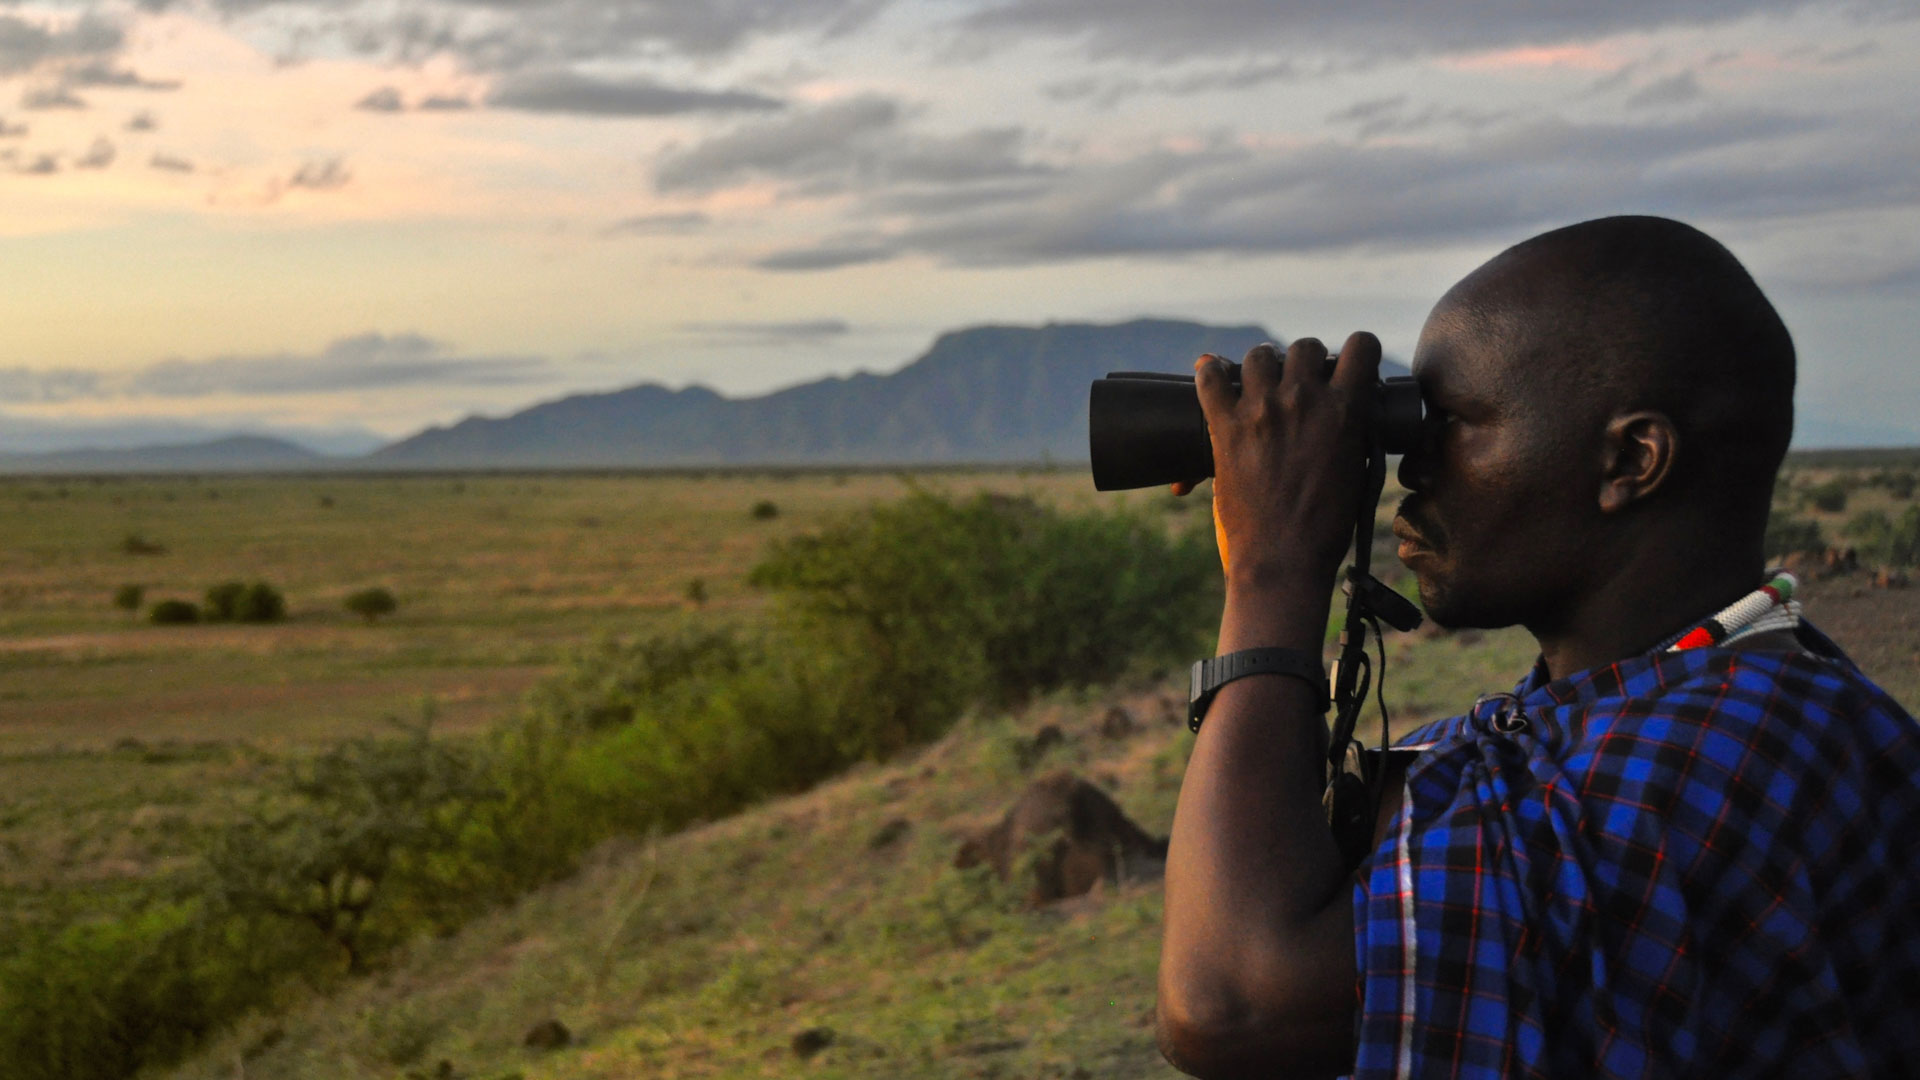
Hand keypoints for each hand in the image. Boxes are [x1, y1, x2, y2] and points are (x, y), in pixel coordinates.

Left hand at [1171, 334, 1380, 586]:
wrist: (1283, 560)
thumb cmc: (1325, 527)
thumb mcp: (1358, 472)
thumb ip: (1353, 433)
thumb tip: (1348, 413)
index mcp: (1345, 410)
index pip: (1362, 345)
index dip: (1358, 352)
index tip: (1347, 366)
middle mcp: (1304, 399)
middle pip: (1305, 347)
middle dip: (1305, 361)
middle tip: (1298, 383)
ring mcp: (1262, 410)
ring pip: (1260, 355)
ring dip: (1262, 366)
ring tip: (1259, 385)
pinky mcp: (1225, 428)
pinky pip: (1209, 378)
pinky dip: (1209, 372)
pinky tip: (1213, 376)